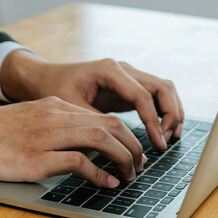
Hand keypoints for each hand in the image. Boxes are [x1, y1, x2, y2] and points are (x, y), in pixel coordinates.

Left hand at [0, 51, 183, 149]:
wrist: (47, 76)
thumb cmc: (56, 88)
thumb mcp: (72, 107)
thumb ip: (96, 124)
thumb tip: (120, 148)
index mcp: (110, 70)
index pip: (142, 95)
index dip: (154, 120)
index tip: (158, 143)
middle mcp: (123, 69)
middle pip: (162, 86)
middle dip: (170, 113)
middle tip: (167, 139)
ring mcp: (127, 76)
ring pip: (162, 89)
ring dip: (171, 111)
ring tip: (170, 136)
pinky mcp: (126, 87)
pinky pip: (152, 97)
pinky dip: (161, 112)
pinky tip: (161, 130)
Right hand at [0, 98, 146, 187]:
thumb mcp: (31, 119)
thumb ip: (57, 126)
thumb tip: (82, 144)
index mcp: (56, 107)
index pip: (102, 117)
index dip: (125, 135)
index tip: (132, 150)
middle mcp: (56, 117)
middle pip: (109, 126)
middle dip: (132, 146)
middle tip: (139, 164)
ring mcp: (46, 136)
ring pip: (100, 139)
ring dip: (122, 158)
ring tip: (130, 174)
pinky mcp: (35, 158)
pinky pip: (78, 161)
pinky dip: (98, 173)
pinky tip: (106, 183)